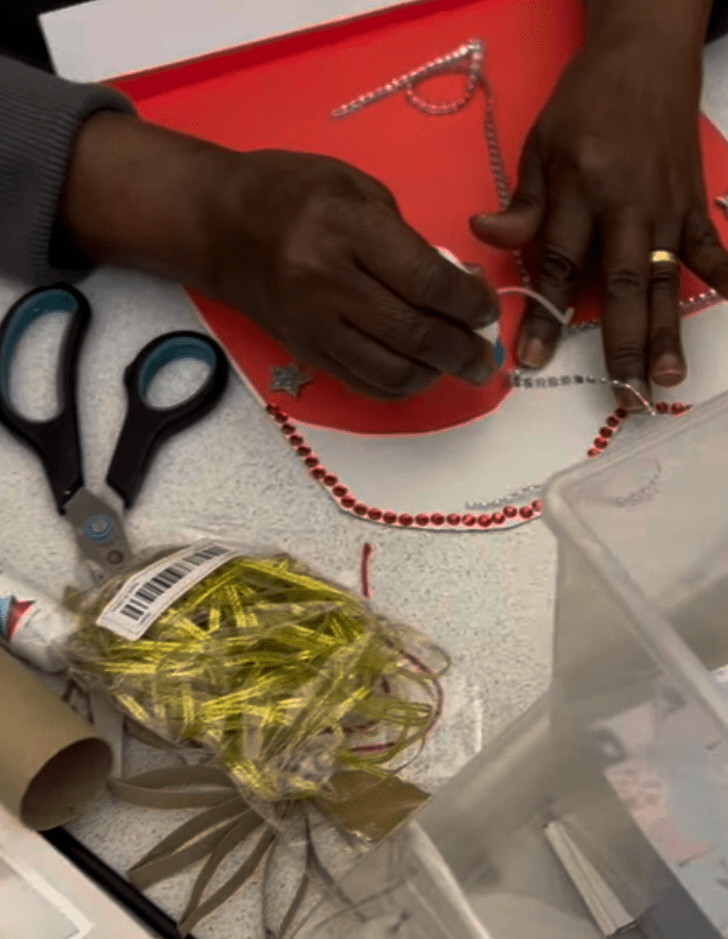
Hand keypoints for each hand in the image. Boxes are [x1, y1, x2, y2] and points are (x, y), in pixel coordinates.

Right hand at [61, 115, 498, 400]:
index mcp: (345, 229)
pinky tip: (419, 371)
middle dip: (461, 351)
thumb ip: (408, 238)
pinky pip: (362, 382)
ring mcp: (312, 324)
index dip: (468, 303)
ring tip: (457, 365)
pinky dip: (400, 386)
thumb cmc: (291, 193)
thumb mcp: (357, 188)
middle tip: (483, 358)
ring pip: (391, 369)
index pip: (424, 280)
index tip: (486, 309)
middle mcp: (327, 283)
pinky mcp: (303, 350)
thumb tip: (458, 285)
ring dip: (435, 374)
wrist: (217, 225)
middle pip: (413, 333)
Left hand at [470, 27, 727, 409]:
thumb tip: (483, 234)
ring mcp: (667, 203)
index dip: (546, 315)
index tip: (534, 360)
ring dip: (668, 329)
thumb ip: (523, 203)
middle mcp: (627, 201)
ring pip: (666, 276)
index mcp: (581, 187)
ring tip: (668, 376)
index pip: (559, 264)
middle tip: (624, 392)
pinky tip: (727, 302)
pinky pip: (709, 242)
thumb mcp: (539, 145)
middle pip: (623, 283)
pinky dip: (721, 271)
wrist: (643, 54)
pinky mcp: (695, 199)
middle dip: (622, 342)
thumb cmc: (583, 104)